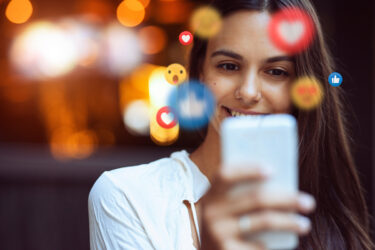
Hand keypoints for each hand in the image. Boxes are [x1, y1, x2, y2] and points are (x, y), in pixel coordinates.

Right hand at [200, 166, 315, 249]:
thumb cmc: (225, 226)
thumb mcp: (225, 209)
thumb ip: (241, 196)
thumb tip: (281, 184)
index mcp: (211, 195)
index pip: (226, 174)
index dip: (248, 170)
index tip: (273, 170)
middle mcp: (212, 213)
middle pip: (255, 199)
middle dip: (287, 199)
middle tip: (309, 202)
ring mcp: (218, 234)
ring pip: (264, 221)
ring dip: (289, 221)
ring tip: (305, 224)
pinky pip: (260, 245)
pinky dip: (275, 243)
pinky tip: (288, 241)